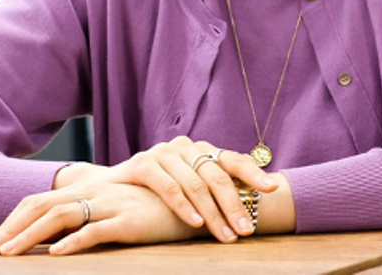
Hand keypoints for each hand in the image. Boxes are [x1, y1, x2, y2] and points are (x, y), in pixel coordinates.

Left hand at [0, 181, 199, 255]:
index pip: (41, 200)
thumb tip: (64, 234)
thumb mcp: (124, 206)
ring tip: (8, 255)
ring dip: (29, 236)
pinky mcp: (130, 220)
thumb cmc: (162, 206)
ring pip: (60, 217)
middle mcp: (97, 192)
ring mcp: (112, 204)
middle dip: (11, 229)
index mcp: (92, 188)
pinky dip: (73, 242)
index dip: (15, 219)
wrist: (202, 198)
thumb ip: (96, 212)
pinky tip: (56, 255)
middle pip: (42, 206)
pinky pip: (96, 230)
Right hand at [92, 136, 277, 242]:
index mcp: (202, 150)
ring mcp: (164, 153)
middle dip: (234, 206)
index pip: (234, 160)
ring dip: (213, 213)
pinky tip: (196, 223)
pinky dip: (184, 207)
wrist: (109, 189)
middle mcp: (186, 147)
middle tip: (246, 230)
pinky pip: (169, 187)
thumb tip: (253, 205)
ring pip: (196, 184)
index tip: (272, 189)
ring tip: (225, 235)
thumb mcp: (188, 187)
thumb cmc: (156, 192)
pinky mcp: (143, 163)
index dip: (254, 173)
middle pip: (217, 177)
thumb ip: (214, 188)